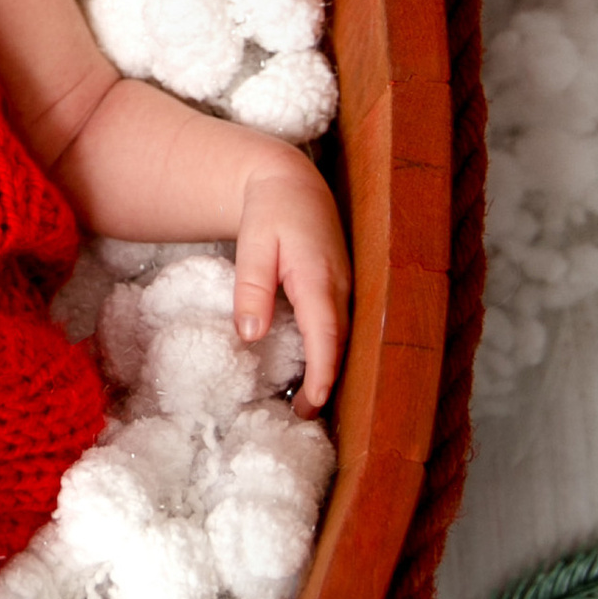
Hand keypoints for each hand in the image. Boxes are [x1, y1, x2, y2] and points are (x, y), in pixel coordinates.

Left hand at [233, 151, 349, 409]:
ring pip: (344, 337)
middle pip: (340, 343)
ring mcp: (347, 287)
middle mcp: (341, 285)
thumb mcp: (253, 244)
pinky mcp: (343, 287)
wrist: (292, 182)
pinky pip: (340, 326)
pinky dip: (331, 350)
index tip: (312, 404)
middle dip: (326, 382)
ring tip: (307, 403)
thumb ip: (252, 288)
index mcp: (318, 276)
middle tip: (302, 416)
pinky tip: (314, 367)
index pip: (325, 335)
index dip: (322, 373)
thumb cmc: (270, 211)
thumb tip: (250, 335)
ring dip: (331, 369)